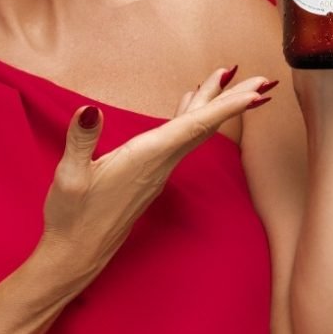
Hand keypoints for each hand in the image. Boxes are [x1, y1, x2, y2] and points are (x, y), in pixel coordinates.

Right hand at [38, 68, 274, 283]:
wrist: (74, 254)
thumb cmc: (71, 217)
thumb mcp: (70, 176)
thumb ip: (81, 141)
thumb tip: (90, 109)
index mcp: (146, 158)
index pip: (193, 127)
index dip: (225, 108)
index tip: (255, 94)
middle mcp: (160, 163)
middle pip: (204, 126)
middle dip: (233, 101)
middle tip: (263, 79)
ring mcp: (157, 170)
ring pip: (193, 131)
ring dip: (213, 104)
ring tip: (226, 79)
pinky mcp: (150, 173)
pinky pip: (179, 138)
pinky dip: (190, 116)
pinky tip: (187, 104)